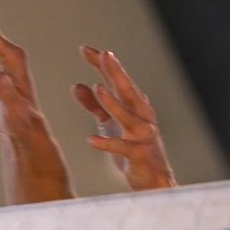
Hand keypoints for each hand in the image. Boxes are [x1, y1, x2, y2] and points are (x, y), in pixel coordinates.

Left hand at [75, 46, 178, 191]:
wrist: (152, 180)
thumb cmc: (132, 149)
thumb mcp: (110, 124)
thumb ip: (95, 106)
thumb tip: (77, 86)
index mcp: (133, 106)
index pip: (117, 80)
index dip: (103, 65)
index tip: (86, 49)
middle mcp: (141, 116)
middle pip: (128, 90)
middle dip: (116, 72)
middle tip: (104, 54)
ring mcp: (143, 135)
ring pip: (128, 115)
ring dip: (113, 102)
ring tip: (98, 88)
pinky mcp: (140, 154)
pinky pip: (123, 147)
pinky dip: (108, 143)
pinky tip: (91, 140)